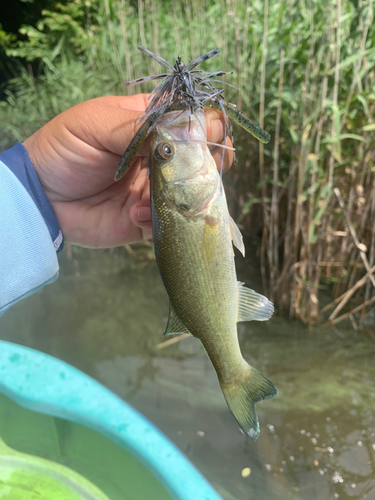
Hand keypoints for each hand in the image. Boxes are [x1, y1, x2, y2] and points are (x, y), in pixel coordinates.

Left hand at [23, 95, 232, 247]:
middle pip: (204, 158)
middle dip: (204, 167)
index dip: (207, 128)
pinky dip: (157, 220)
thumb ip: (142, 126)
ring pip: (194, 194)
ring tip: (147, 199)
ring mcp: (157, 189)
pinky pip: (171, 222)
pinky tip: (133, 215)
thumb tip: (187, 130)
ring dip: (180, 198)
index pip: (194, 121)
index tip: (206, 138)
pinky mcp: (149, 218)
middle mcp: (161, 156)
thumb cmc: (65, 149)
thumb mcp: (98, 124)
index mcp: (152, 124)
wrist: (42, 197)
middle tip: (187, 174)